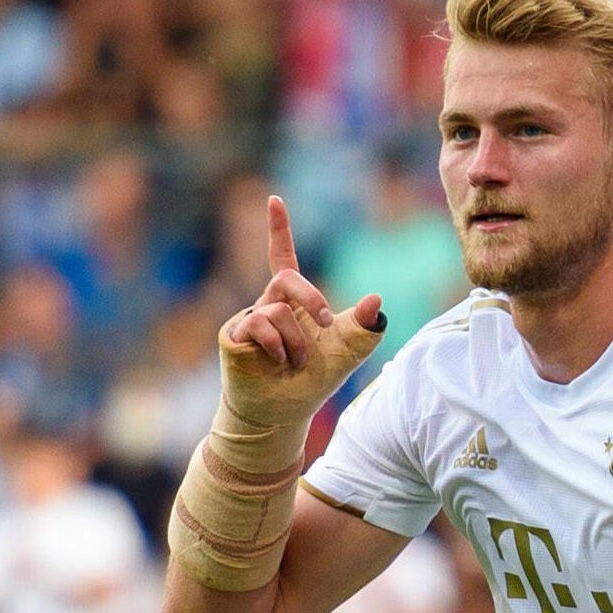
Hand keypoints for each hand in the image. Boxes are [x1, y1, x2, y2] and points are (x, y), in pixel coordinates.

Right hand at [216, 196, 385, 431]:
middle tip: (328, 321)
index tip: (274, 200)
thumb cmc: (314, 379)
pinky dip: (278, 345)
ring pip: (277, 309)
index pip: (283, 256)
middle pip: (285, 277)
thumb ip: (366, 325)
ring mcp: (249, 320)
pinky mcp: (234, 338)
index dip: (279, 230)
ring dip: (297, 340)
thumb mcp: (349, 351)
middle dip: (311, 297)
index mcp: (292, 301)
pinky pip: (258, 325)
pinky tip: (280, 362)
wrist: (286, 413)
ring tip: (297, 363)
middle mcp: (268, 305)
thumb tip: (377, 300)